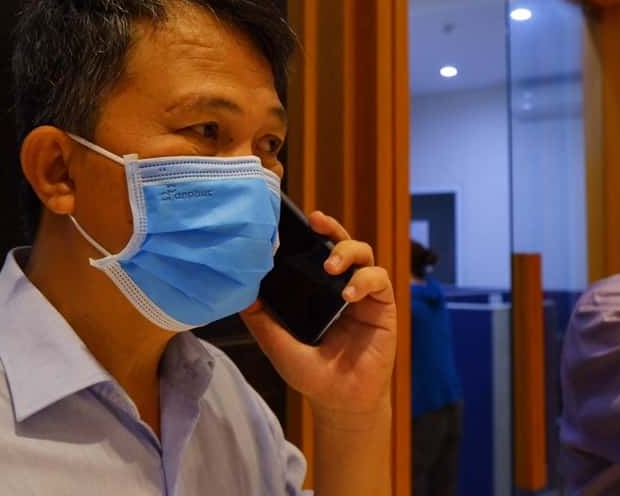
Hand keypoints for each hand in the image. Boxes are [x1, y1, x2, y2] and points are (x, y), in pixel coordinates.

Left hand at [240, 211, 396, 417]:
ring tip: (330, 266)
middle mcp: (339, 285)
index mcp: (315, 288)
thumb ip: (260, 317)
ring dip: (347, 252)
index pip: (313, 250)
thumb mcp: (277, 343)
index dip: (307, 232)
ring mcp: (363, 294)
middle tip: (317, 223)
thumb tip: (236, 288)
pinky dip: (365, 280)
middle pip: (340, 241)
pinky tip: (349, 294)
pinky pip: (379, 280)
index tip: (295, 219)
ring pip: (363, 253)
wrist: (339, 401)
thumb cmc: (309, 373)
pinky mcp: (383, 306)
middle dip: (330, 228)